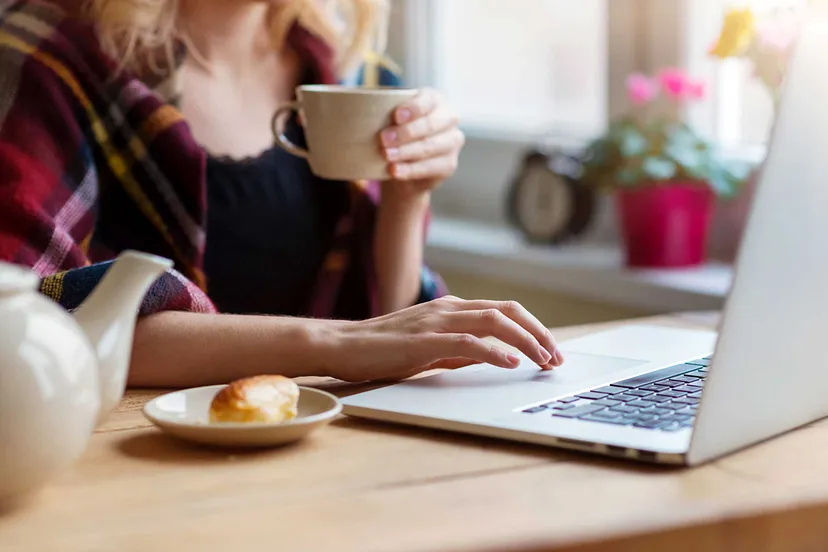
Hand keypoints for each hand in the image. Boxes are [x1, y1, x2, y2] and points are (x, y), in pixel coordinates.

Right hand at [324, 296, 563, 382]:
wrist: (342, 345)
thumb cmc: (382, 349)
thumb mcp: (430, 348)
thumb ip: (460, 349)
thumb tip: (493, 357)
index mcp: (451, 309)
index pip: (503, 311)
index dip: (533, 328)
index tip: (550, 351)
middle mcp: (449, 308)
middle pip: (507, 311)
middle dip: (539, 332)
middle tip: (557, 357)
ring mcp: (437, 320)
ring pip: (494, 321)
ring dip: (525, 341)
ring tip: (543, 361)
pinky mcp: (424, 339)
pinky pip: (468, 342)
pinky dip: (494, 351)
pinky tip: (511, 363)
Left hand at [379, 88, 464, 193]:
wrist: (403, 167)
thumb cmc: (395, 134)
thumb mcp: (389, 120)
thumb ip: (381, 110)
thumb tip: (348, 99)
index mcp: (435, 100)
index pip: (428, 100)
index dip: (413, 109)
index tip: (395, 116)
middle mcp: (449, 118)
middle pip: (429, 125)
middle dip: (405, 133)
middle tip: (383, 139)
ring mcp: (452, 142)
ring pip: (430, 146)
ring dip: (406, 152)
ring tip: (386, 156)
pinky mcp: (449, 164)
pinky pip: (430, 167)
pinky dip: (410, 170)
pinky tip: (394, 171)